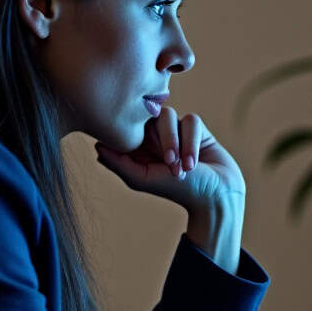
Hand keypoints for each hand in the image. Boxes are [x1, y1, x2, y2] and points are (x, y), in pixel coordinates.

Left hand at [94, 107, 244, 216]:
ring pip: (169, 115)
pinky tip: (194, 163)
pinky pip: (191, 120)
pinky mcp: (196, 127)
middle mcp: (154, 134)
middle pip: (147, 116)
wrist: (215, 195)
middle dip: (161, 141)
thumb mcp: (142, 179)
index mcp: (138, 145)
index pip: (126, 125)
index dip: (131, 132)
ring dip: (177, 142)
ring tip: (183, 167)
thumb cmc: (177, 191)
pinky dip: (192, 143)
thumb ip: (118, 163)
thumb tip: (96, 145)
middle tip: (170, 164)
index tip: (139, 153)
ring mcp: (176, 129)